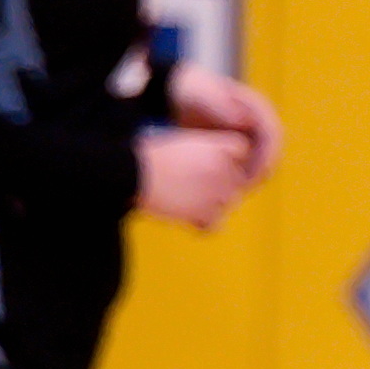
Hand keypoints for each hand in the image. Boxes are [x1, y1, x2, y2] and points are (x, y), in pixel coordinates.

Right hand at [137, 129, 255, 231]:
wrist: (129, 173)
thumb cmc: (147, 155)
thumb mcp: (182, 142)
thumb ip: (206, 152)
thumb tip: (218, 169)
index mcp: (219, 146)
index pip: (240, 151)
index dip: (226, 156)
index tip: (206, 159)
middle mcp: (224, 169)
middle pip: (236, 180)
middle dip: (218, 184)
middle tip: (189, 184)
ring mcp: (217, 193)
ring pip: (227, 203)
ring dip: (210, 204)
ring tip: (182, 200)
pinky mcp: (204, 214)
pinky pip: (214, 225)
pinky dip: (201, 225)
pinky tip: (184, 218)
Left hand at [168, 66, 282, 182]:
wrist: (180, 91)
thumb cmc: (191, 91)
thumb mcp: (203, 94)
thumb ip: (221, 106)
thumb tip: (244, 122)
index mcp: (257, 108)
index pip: (273, 134)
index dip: (268, 155)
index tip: (258, 172)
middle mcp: (259, 122)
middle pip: (271, 151)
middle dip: (262, 170)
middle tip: (247, 186)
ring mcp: (251, 134)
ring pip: (261, 160)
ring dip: (253, 176)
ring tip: (237, 189)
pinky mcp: (240, 144)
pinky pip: (247, 163)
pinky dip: (241, 175)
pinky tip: (226, 186)